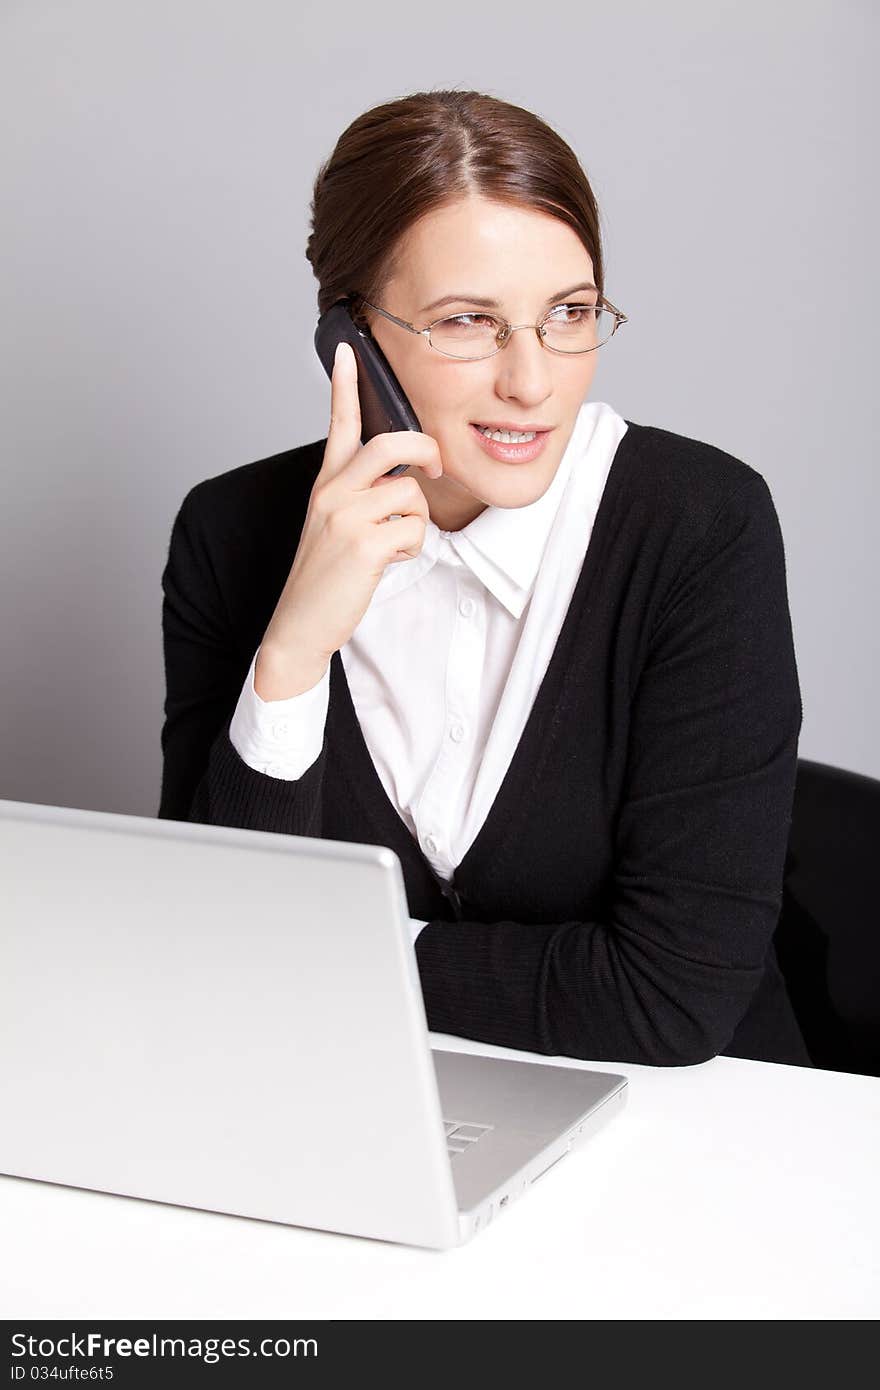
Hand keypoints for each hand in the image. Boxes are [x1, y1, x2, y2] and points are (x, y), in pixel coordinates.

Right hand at [258, 340, 442, 683]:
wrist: (300, 624)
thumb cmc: (327, 576)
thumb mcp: (335, 524)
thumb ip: (361, 494)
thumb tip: (404, 477)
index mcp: (326, 483)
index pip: (339, 423)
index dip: (345, 385)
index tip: (347, 349)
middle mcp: (332, 492)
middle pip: (391, 444)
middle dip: (424, 451)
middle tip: (433, 470)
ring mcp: (345, 517)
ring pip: (410, 495)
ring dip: (415, 524)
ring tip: (390, 545)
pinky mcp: (363, 545)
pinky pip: (414, 530)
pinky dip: (411, 549)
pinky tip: (387, 563)